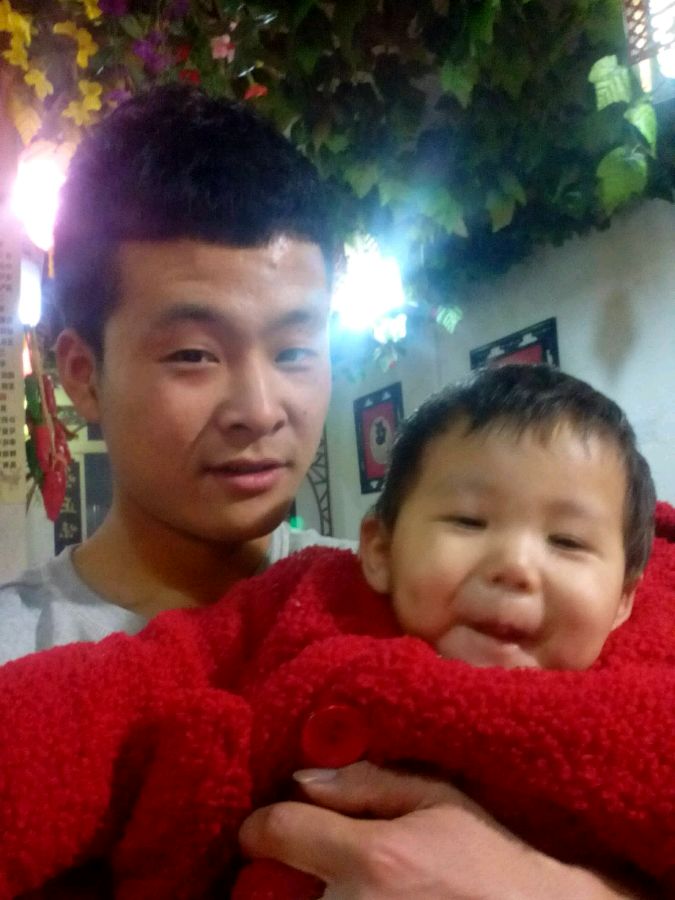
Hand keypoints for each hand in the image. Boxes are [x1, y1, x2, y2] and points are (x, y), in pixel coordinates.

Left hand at [239, 762, 644, 899]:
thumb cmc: (497, 863)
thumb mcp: (442, 801)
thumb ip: (367, 783)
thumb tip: (301, 780)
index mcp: (375, 860)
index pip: (275, 832)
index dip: (262, 824)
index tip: (266, 826)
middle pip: (271, 890)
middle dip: (281, 873)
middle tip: (311, 864)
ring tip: (351, 890)